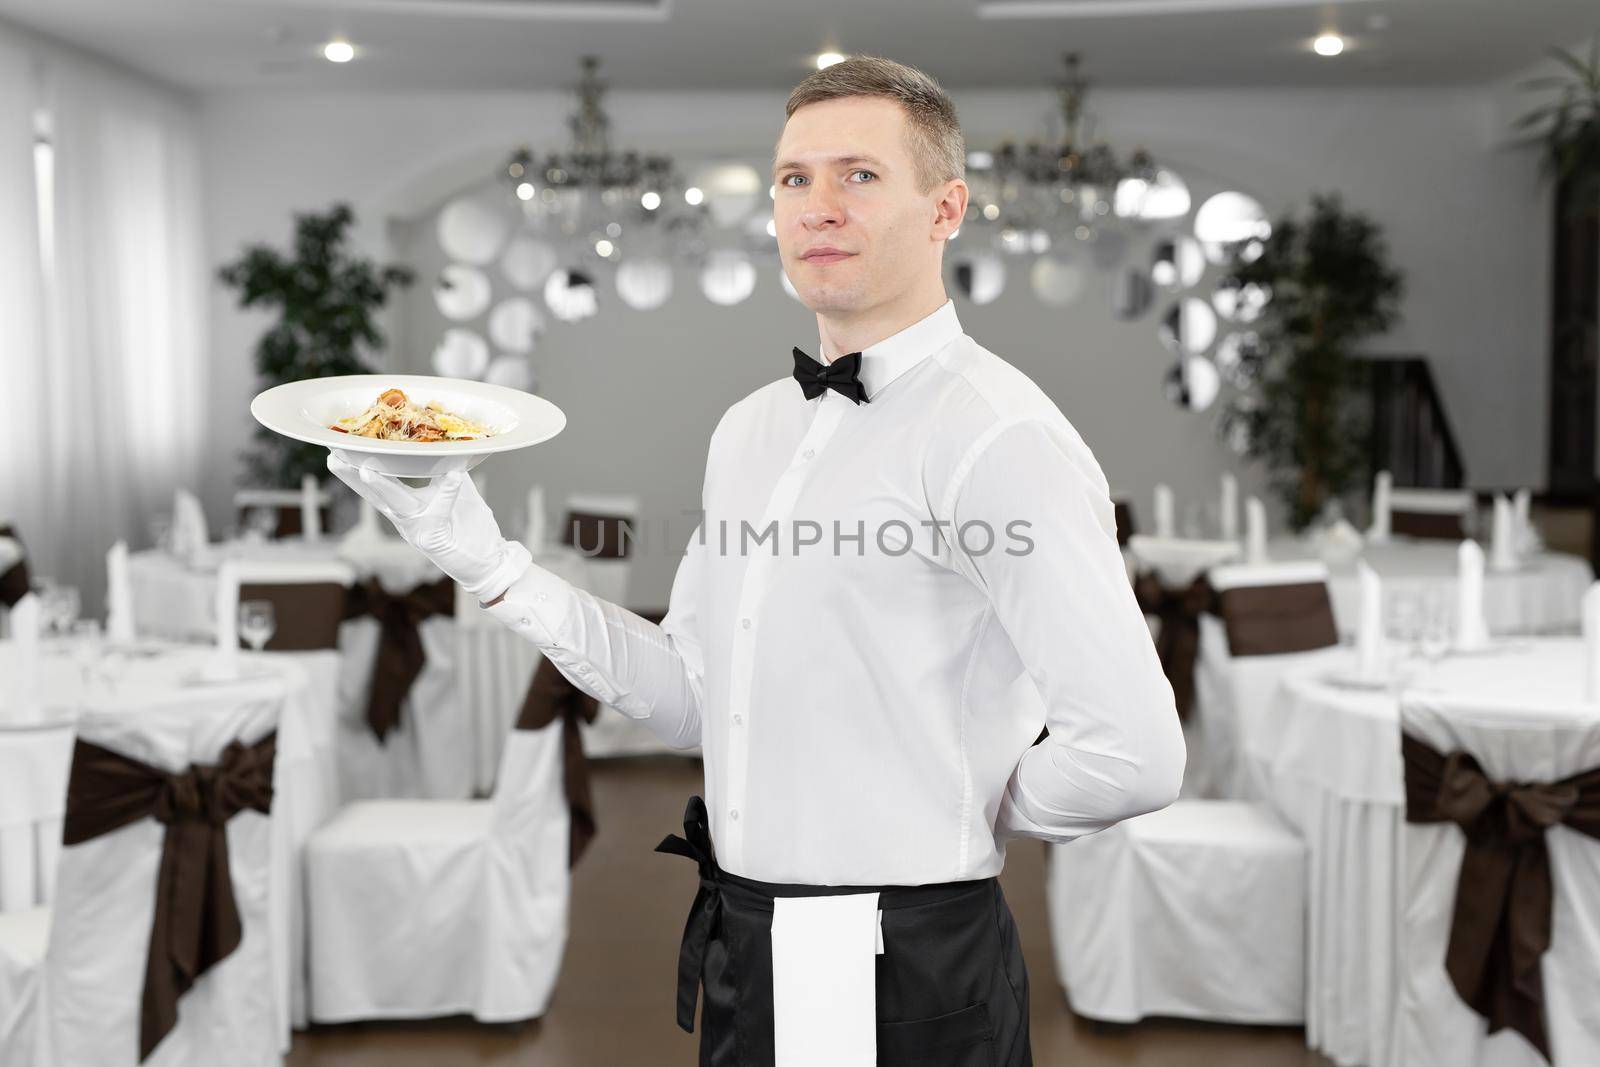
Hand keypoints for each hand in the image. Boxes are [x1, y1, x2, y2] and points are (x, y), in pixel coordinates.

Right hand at [326, 451, 530, 602]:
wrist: (489, 561)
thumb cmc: (470, 527)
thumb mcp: (458, 490)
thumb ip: (449, 467)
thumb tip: (447, 440)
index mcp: (406, 506)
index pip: (379, 484)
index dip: (359, 468)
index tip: (340, 448)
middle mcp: (405, 518)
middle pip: (373, 495)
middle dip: (352, 477)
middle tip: (333, 457)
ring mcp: (417, 530)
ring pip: (396, 505)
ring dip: (382, 487)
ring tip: (367, 470)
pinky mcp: (434, 539)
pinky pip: (437, 513)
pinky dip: (445, 494)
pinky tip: (453, 476)